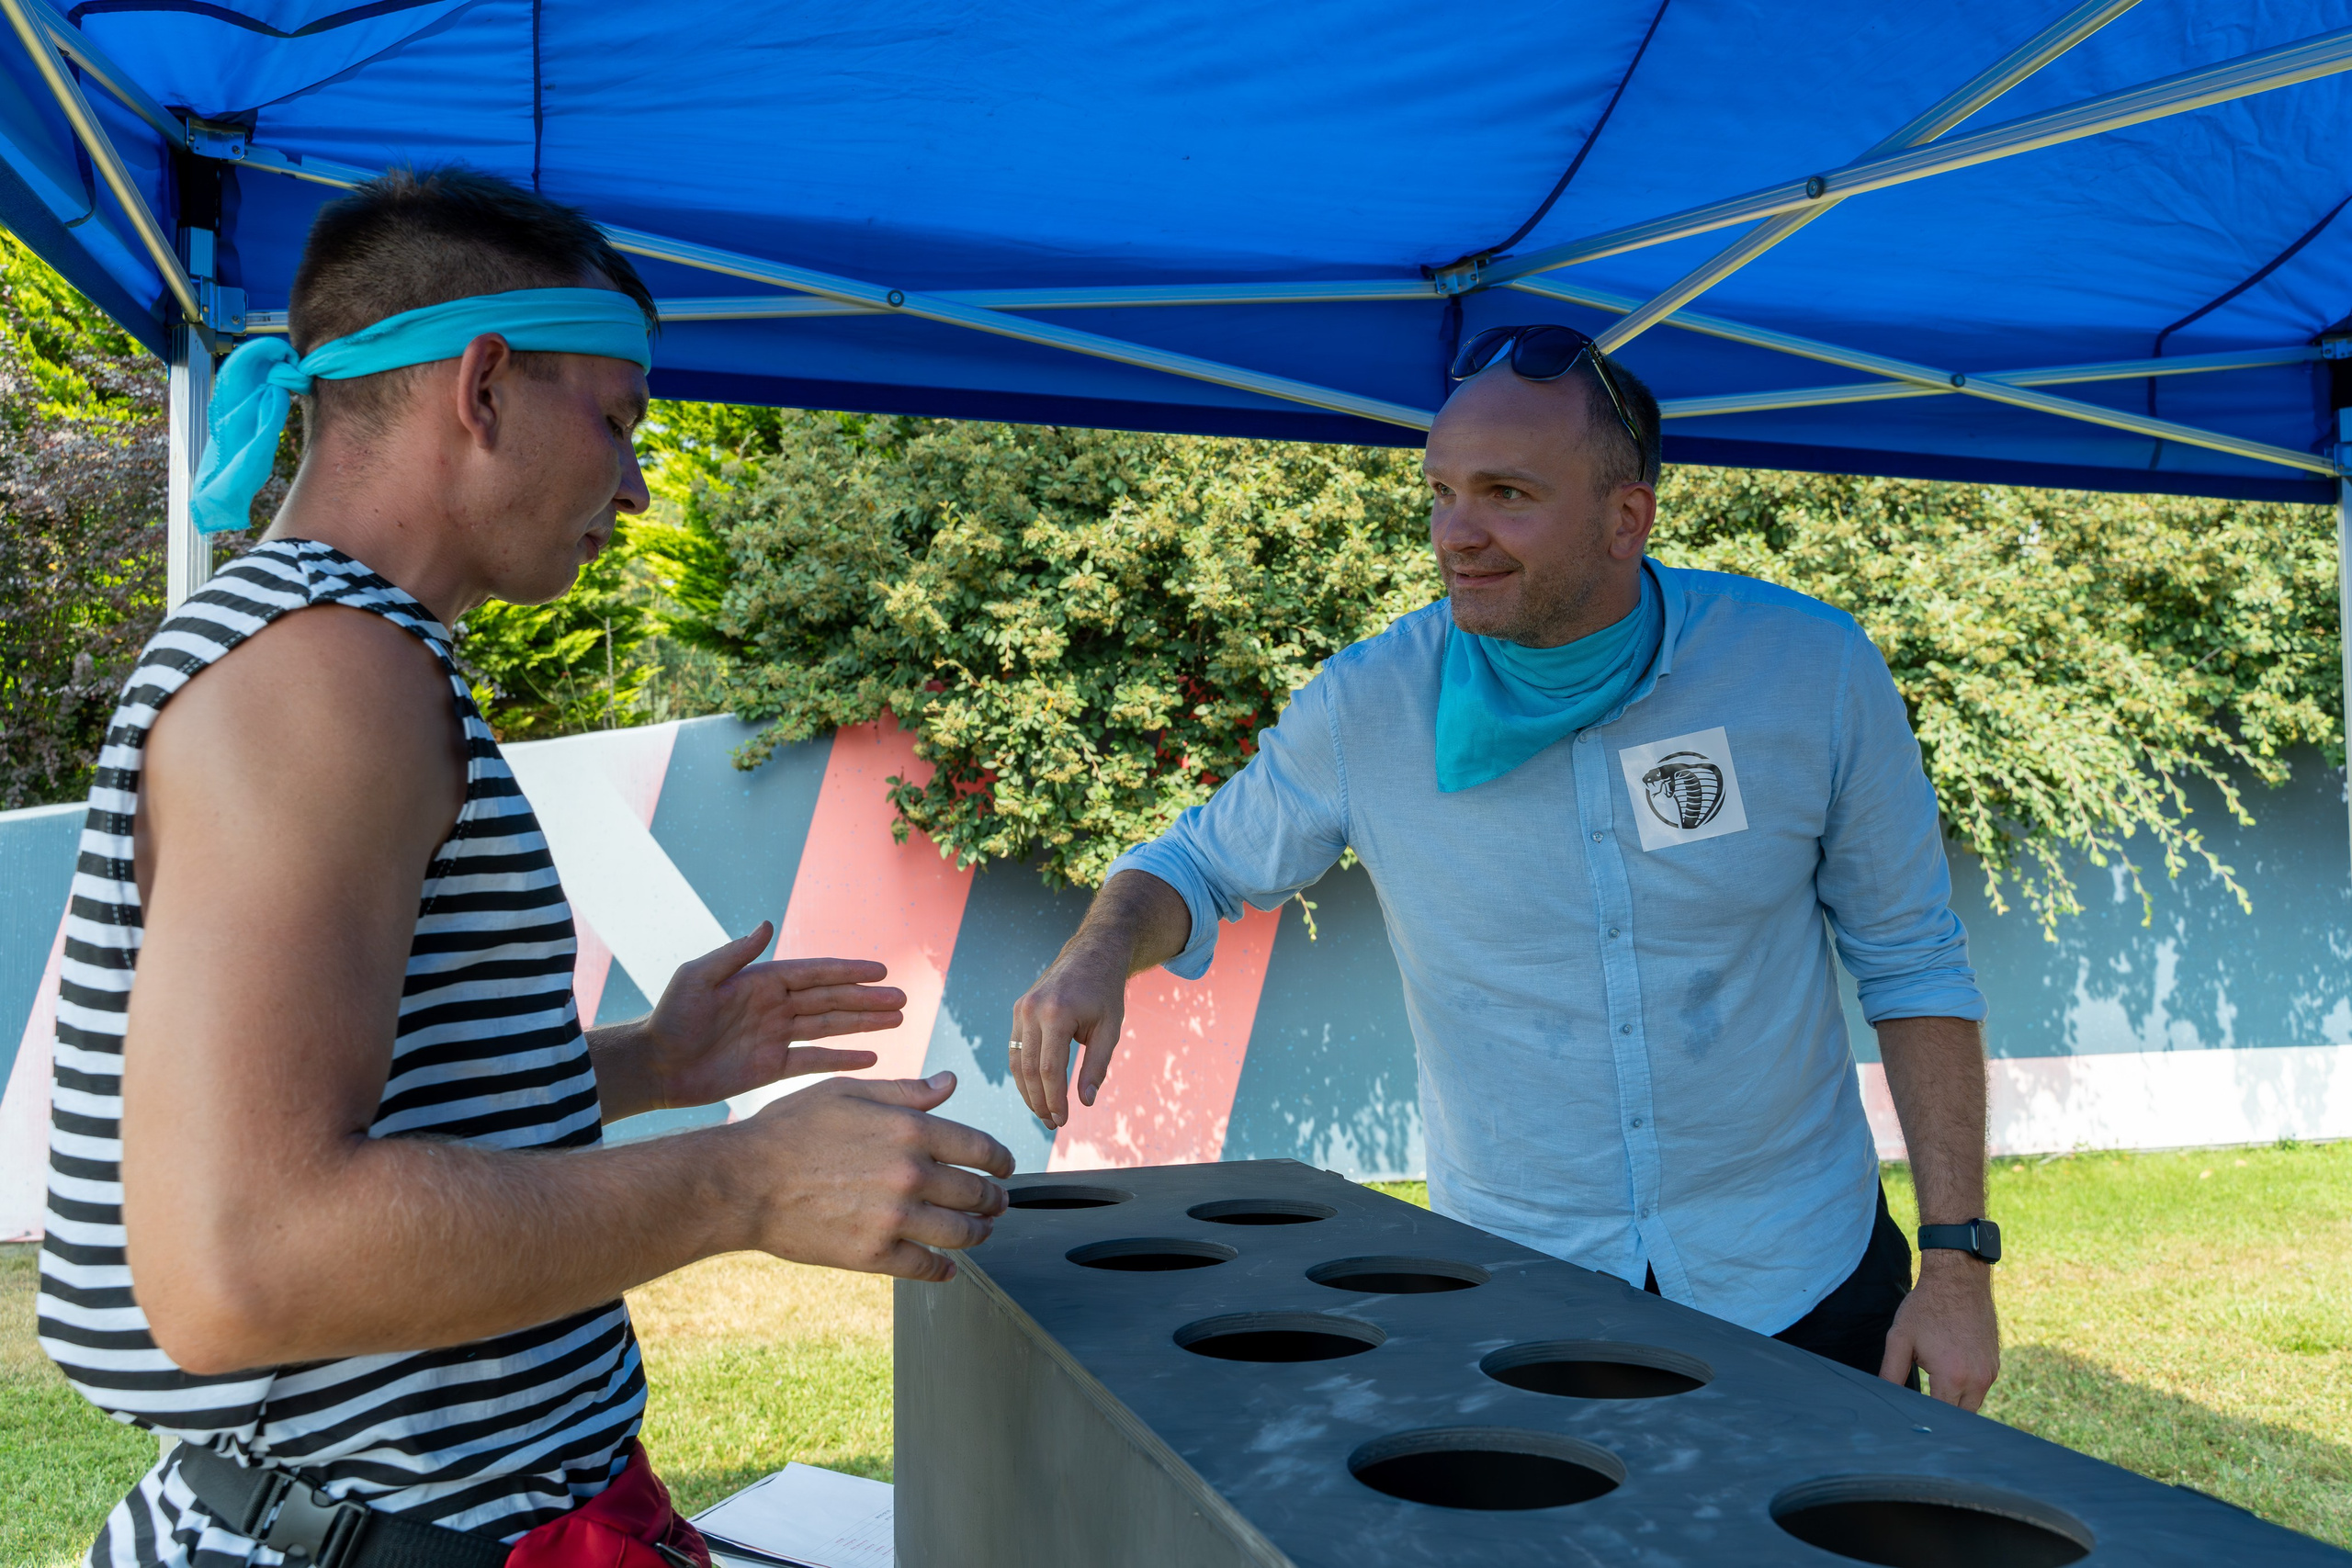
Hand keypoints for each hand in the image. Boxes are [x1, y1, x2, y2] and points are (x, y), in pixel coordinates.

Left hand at [627, 923, 906, 1112]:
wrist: (654, 1065)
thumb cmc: (670, 1016)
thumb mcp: (697, 976)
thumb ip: (734, 954)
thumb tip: (767, 924)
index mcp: (762, 981)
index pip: (815, 973)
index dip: (849, 971)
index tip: (881, 970)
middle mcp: (775, 1007)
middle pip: (831, 1000)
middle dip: (867, 999)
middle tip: (903, 999)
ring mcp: (776, 1037)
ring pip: (830, 1027)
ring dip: (863, 1024)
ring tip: (897, 1020)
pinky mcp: (771, 1068)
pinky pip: (814, 1061)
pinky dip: (842, 1060)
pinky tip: (871, 1058)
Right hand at [735, 1071, 1013, 1280]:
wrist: (744, 1181)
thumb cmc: (791, 1129)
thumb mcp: (848, 1092)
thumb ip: (907, 1091)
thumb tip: (951, 1083)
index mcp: (910, 1129)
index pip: (980, 1148)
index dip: (1001, 1161)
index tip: (1005, 1168)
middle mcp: (911, 1173)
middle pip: (977, 1194)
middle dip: (995, 1200)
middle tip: (997, 1204)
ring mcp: (895, 1218)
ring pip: (961, 1234)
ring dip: (978, 1234)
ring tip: (980, 1233)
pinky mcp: (873, 1254)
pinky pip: (926, 1267)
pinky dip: (944, 1270)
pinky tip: (946, 1268)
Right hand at [1010, 939, 1128, 1127]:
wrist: (1092, 953)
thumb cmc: (1105, 992)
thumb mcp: (1110, 1029)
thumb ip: (1096, 1066)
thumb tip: (1084, 1101)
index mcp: (1057, 1013)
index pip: (1050, 1069)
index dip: (1054, 1100)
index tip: (1062, 1121)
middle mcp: (1032, 1011)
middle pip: (1029, 1069)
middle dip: (1039, 1101)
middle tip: (1052, 1124)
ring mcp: (1021, 1009)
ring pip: (1017, 1061)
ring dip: (1027, 1092)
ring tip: (1042, 1113)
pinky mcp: (1018, 1010)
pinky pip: (1015, 1049)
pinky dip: (1023, 1073)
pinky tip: (1035, 1090)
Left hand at [1881, 1251, 1999, 1408]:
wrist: (1958, 1280)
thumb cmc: (1926, 1307)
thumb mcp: (1900, 1339)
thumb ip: (1891, 1373)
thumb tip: (1884, 1397)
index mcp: (1952, 1377)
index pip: (1941, 1416)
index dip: (1926, 1419)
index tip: (1914, 1418)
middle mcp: (1978, 1380)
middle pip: (1961, 1416)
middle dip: (1943, 1414)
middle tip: (1924, 1408)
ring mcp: (1991, 1372)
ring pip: (1973, 1403)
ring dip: (1956, 1400)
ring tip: (1935, 1387)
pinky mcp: (1996, 1363)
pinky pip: (1981, 1387)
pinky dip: (1967, 1387)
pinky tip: (1950, 1371)